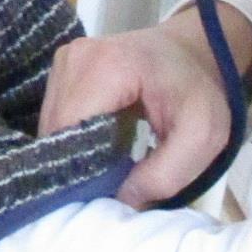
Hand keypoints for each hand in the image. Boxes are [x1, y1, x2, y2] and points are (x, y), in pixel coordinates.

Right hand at [39, 5, 251, 208]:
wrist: (196, 49)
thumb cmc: (200, 90)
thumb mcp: (201, 138)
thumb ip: (165, 176)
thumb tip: (120, 202)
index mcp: (108, 67)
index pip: (69, 128)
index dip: (80, 167)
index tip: (102, 192)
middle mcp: (75, 57)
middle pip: (55, 127)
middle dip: (76, 161)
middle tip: (106, 183)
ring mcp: (64, 59)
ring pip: (50, 123)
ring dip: (71, 150)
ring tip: (104, 163)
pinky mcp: (62, 66)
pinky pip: (54, 113)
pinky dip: (72, 135)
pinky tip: (97, 143)